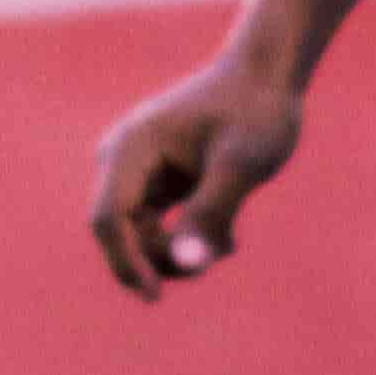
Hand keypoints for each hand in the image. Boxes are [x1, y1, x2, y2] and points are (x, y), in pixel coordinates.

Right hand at [87, 57, 310, 302]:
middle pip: (120, 232)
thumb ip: (211, 213)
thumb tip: (185, 264)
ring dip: (180, 254)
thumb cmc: (256, 113)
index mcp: (133, 146)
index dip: (125, 261)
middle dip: (162, 259)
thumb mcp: (241, 164)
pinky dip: (189, 242)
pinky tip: (227, 238)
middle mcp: (125, 159)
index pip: (109, 217)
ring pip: (140, 238)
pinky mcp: (159, 184)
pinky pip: (159, 230)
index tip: (156, 296)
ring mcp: (139, 173)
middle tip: (216, 257)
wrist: (267, 78)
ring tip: (229, 243)